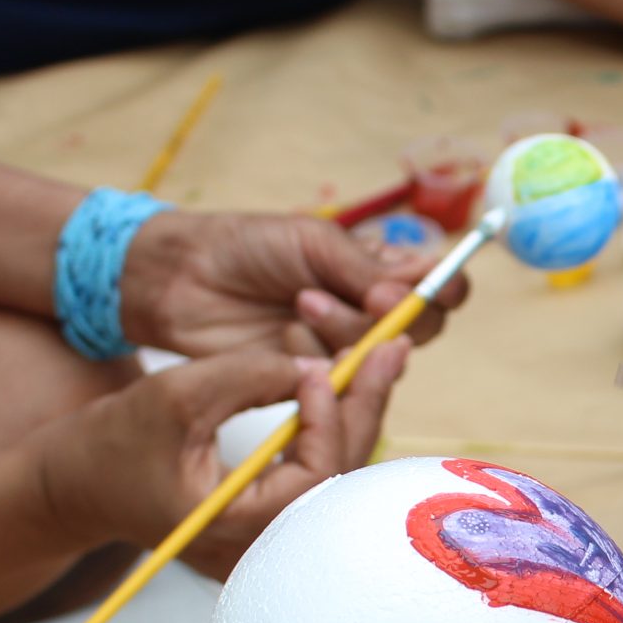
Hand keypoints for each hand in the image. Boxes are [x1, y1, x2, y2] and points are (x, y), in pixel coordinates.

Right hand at [29, 341, 407, 577]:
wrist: (74, 489)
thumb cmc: (109, 446)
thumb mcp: (174, 396)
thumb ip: (246, 377)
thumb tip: (316, 366)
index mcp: (237, 527)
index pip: (314, 474)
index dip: (328, 416)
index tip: (322, 367)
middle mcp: (263, 547)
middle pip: (339, 475)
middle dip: (364, 405)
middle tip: (393, 348)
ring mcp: (267, 542)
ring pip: (333, 474)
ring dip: (354, 413)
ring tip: (380, 358)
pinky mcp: (267, 524)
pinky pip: (316, 477)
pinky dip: (331, 430)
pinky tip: (346, 387)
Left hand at [117, 209, 460, 359]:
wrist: (181, 281)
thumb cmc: (246, 246)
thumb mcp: (312, 241)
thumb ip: (365, 269)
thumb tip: (409, 295)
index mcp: (381, 268)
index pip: (441, 287)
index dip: (441, 291)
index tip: (413, 289)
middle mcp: (372, 310)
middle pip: (419, 329)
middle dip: (384, 316)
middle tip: (350, 296)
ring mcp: (345, 347)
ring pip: (379, 357)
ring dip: (342, 331)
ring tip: (299, 304)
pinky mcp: (316, 379)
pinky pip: (341, 381)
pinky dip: (316, 358)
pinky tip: (284, 336)